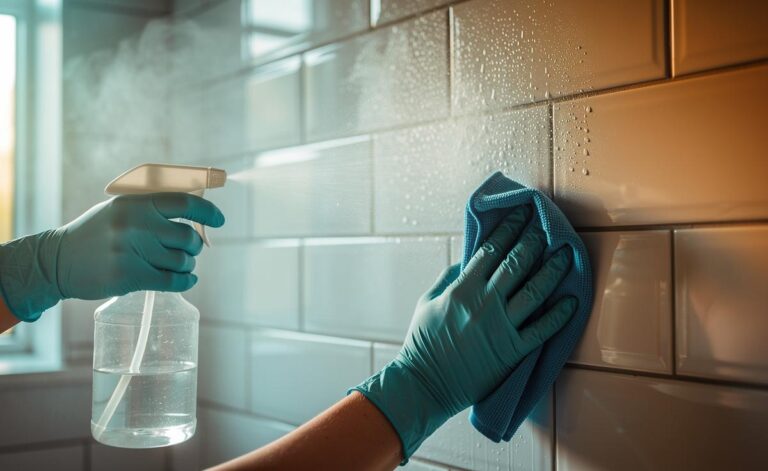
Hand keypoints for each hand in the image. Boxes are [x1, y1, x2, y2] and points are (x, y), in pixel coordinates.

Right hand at [0, 193, 223, 320]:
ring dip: (187, 265)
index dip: (208, 211)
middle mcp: (135, 225)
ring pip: (182, 261)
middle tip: (188, 250)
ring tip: (178, 265)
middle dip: (194, 246)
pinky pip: (172, 281)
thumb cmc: (96, 233)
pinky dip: (185, 282)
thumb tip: (196, 215)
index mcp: (135, 204)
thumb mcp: (121, 210)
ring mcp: (131, 252)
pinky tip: (186, 280)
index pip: (184, 203)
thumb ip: (154, 209)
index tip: (219, 220)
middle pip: (188, 237)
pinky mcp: (128, 277)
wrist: (58, 261)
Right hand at [352, 205, 576, 458]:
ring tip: (567, 253)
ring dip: (553, 269)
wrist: (426, 384)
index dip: (509, 227)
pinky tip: (572, 299)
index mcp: (461, 289)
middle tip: (547, 226)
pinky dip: (559, 314)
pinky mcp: (512, 352)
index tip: (521, 212)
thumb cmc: (422, 344)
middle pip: (516, 263)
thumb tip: (469, 260)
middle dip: (534, 240)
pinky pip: (542, 329)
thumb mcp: (427, 302)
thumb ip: (449, 279)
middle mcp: (484, 303)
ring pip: (535, 290)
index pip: (491, 249)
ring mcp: (500, 327)